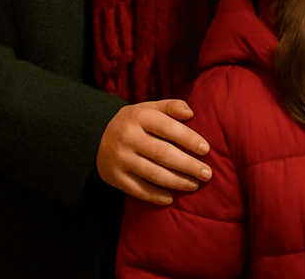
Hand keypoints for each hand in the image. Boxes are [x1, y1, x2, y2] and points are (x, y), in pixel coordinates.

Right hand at [96, 99, 211, 204]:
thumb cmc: (135, 122)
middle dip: (188, 165)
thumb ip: (172, 106)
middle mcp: (129, 137)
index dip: (189, 139)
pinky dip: (156, 196)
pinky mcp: (115, 177)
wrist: (96, 137)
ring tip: (195, 185)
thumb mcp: (150, 108)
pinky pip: (138, 190)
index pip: (169, 128)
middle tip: (207, 173)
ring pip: (153, 174)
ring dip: (177, 182)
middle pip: (163, 154)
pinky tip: (171, 198)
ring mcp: (121, 159)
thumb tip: (191, 113)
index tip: (206, 150)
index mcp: (141, 117)